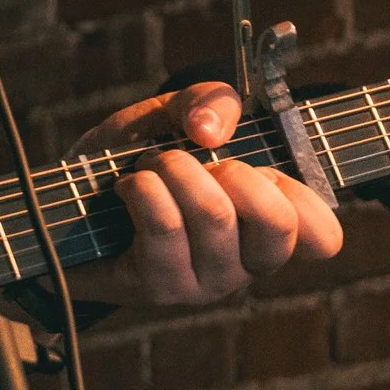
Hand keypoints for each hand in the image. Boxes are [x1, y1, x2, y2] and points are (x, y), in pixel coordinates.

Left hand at [65, 82, 341, 305]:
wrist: (67, 199)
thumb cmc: (137, 157)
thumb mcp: (177, 113)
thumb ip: (209, 101)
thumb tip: (213, 131)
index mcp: (266, 227)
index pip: (323, 238)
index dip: (305, 197)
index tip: (262, 169)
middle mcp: (244, 264)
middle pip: (277, 224)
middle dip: (232, 171)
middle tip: (193, 160)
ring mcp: (204, 283)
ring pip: (215, 217)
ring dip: (174, 171)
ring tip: (150, 166)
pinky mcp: (159, 288)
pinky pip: (165, 228)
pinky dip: (143, 189)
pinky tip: (126, 187)